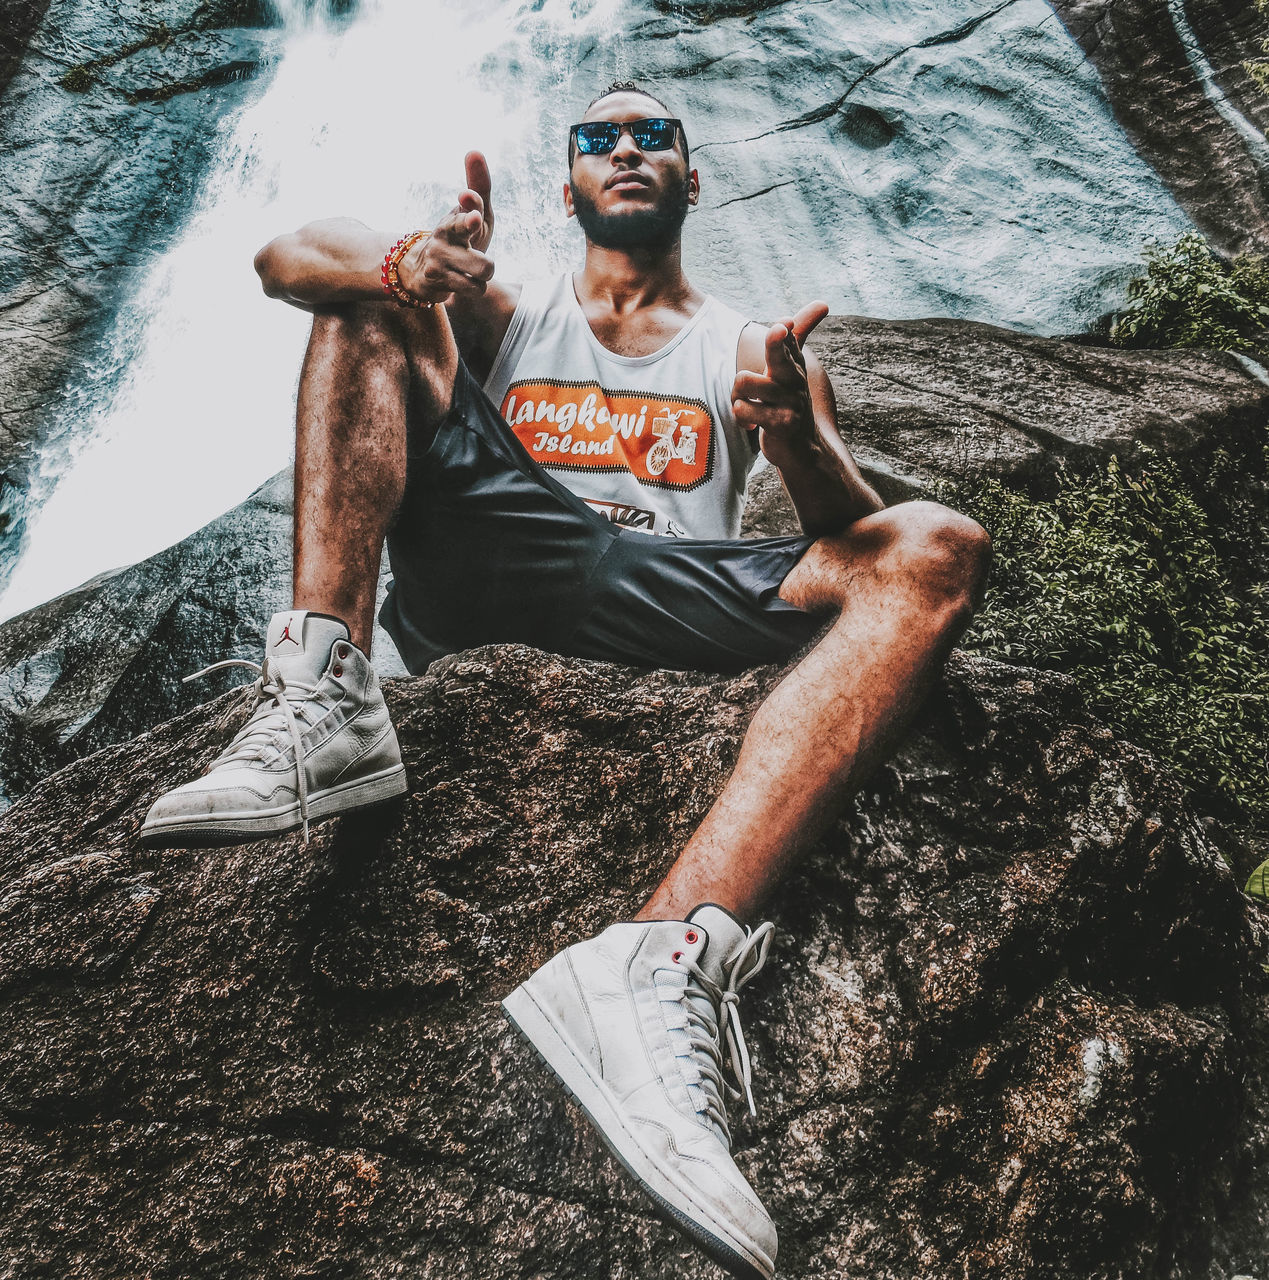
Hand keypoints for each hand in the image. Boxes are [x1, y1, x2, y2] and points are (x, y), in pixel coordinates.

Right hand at [397, 150, 495, 305]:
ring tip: (471, 272)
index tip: (474, 216)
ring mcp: (439, 262)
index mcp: (454, 220)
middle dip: (488, 264)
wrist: (424, 270)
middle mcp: (444, 238)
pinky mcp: (435, 282)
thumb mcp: (472, 213)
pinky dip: (475, 288)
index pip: (468, 215)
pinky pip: (475, 290)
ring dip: (483, 276)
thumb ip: (479, 187)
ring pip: (484, 273)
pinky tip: (462, 283)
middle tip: (481, 264)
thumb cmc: (459, 238)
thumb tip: (474, 151)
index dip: (472, 217)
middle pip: (481, 259)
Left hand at [731, 301, 828, 470]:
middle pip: (778, 356)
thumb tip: (824, 303)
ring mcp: (790, 403)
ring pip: (743, 381)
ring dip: (737, 395)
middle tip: (777, 329)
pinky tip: (752, 422)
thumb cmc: (789, 401)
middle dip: (776, 342)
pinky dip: (741, 416)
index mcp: (794, 363)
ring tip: (749, 404)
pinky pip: (742, 409)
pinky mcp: (781, 424)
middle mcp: (794, 380)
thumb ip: (798, 336)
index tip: (783, 324)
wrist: (803, 448)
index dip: (783, 331)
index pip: (789, 339)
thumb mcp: (793, 367)